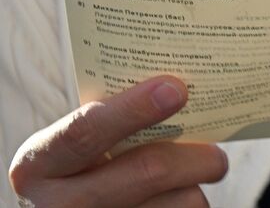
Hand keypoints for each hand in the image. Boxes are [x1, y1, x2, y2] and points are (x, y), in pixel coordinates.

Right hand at [9, 75, 228, 207]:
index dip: (132, 110)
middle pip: (149, 171)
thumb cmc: (78, 174)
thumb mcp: (72, 149)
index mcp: (39, 163)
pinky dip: (189, 205)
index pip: (85, 132)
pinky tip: (176, 201)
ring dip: (195, 188)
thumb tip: (179, 87)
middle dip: (196, 157)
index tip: (175, 89)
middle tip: (216, 154)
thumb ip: (110, 122)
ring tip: (190, 181)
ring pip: (178, 202)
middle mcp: (57, 203)